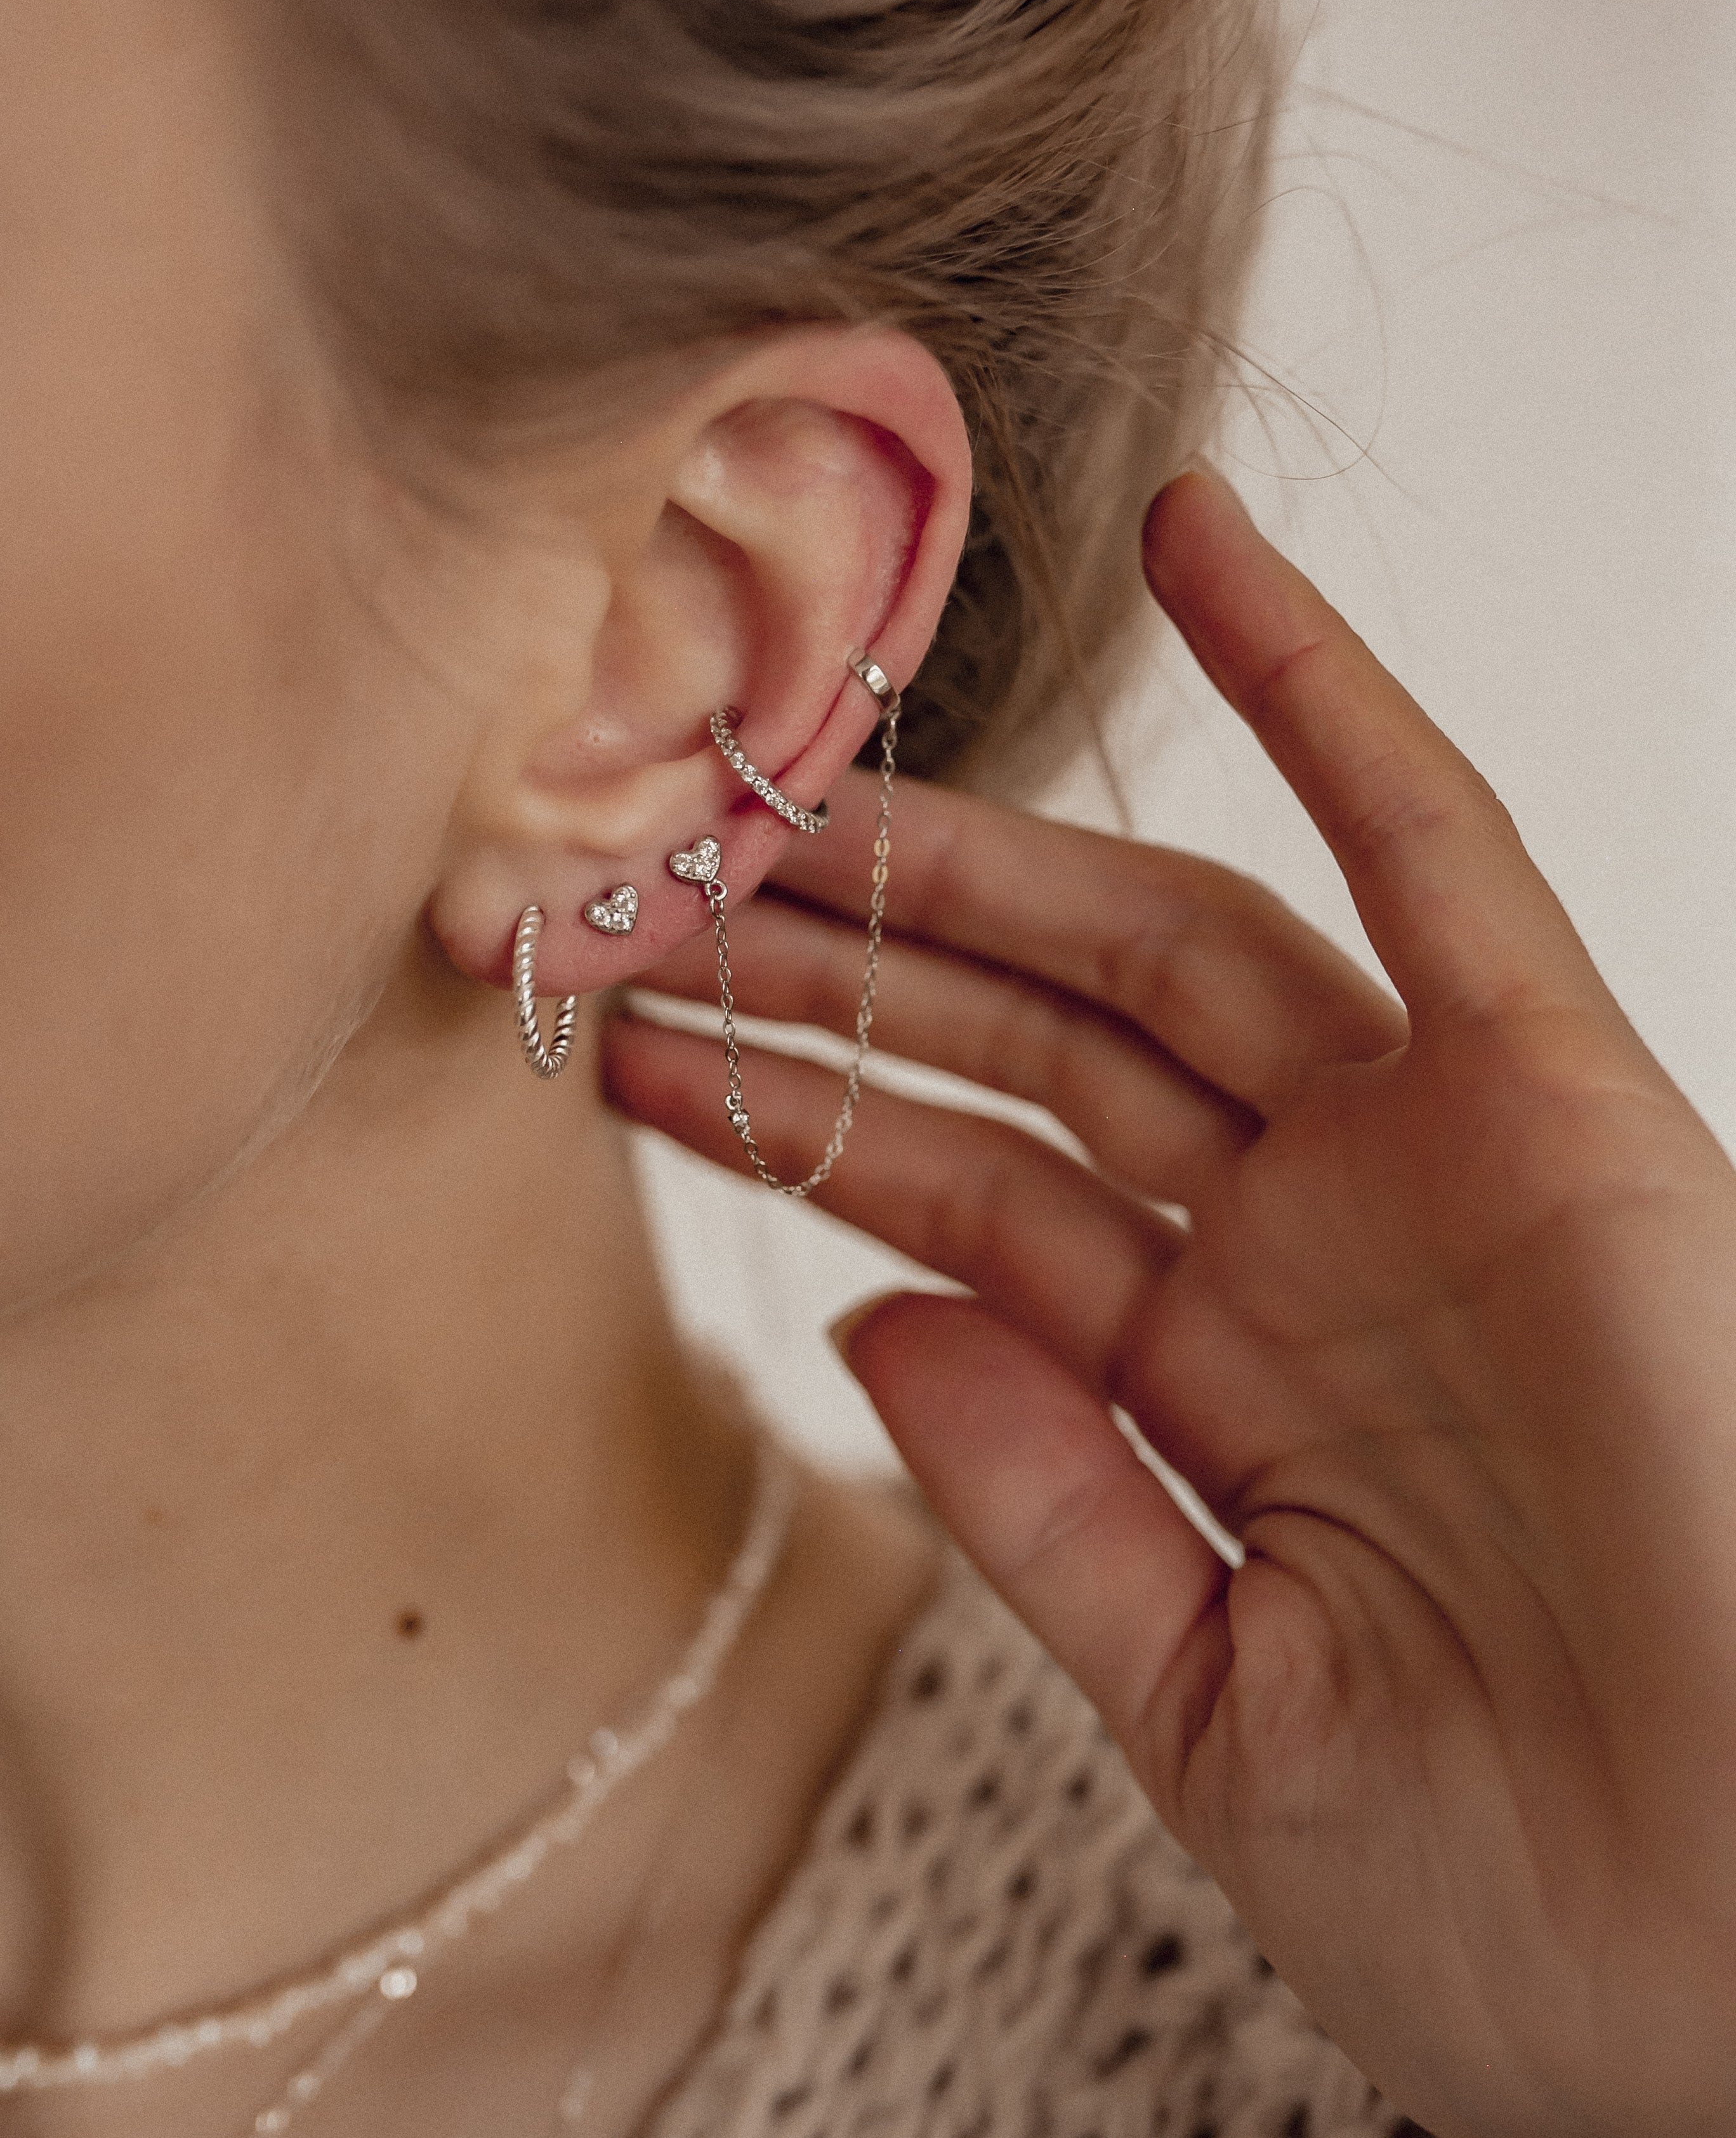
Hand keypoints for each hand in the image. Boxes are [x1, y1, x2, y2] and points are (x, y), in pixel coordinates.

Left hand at [604, 466, 1735, 2137]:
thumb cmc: (1513, 1901)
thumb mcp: (1210, 1711)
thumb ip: (1042, 1501)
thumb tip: (868, 1312)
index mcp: (1211, 1383)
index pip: (956, 1187)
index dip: (789, 1102)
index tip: (621, 1029)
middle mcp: (1303, 1245)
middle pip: (1029, 1039)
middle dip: (843, 953)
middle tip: (647, 870)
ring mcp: (1427, 1163)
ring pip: (1168, 940)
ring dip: (986, 850)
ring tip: (793, 772)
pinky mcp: (1560, 1107)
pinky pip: (1439, 859)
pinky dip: (1332, 695)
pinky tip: (1204, 543)